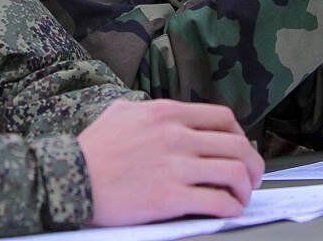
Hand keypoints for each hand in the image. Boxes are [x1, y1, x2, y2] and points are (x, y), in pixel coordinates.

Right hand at [79, 99, 263, 225]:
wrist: (69, 177)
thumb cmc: (92, 148)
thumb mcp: (122, 113)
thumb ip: (150, 110)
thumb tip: (167, 117)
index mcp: (166, 113)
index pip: (223, 118)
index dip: (240, 137)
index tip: (240, 150)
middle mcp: (176, 135)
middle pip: (237, 146)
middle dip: (253, 164)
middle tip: (252, 177)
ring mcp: (175, 166)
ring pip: (234, 173)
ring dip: (246, 188)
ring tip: (241, 197)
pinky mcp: (170, 197)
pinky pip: (217, 201)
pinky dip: (231, 208)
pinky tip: (228, 211)